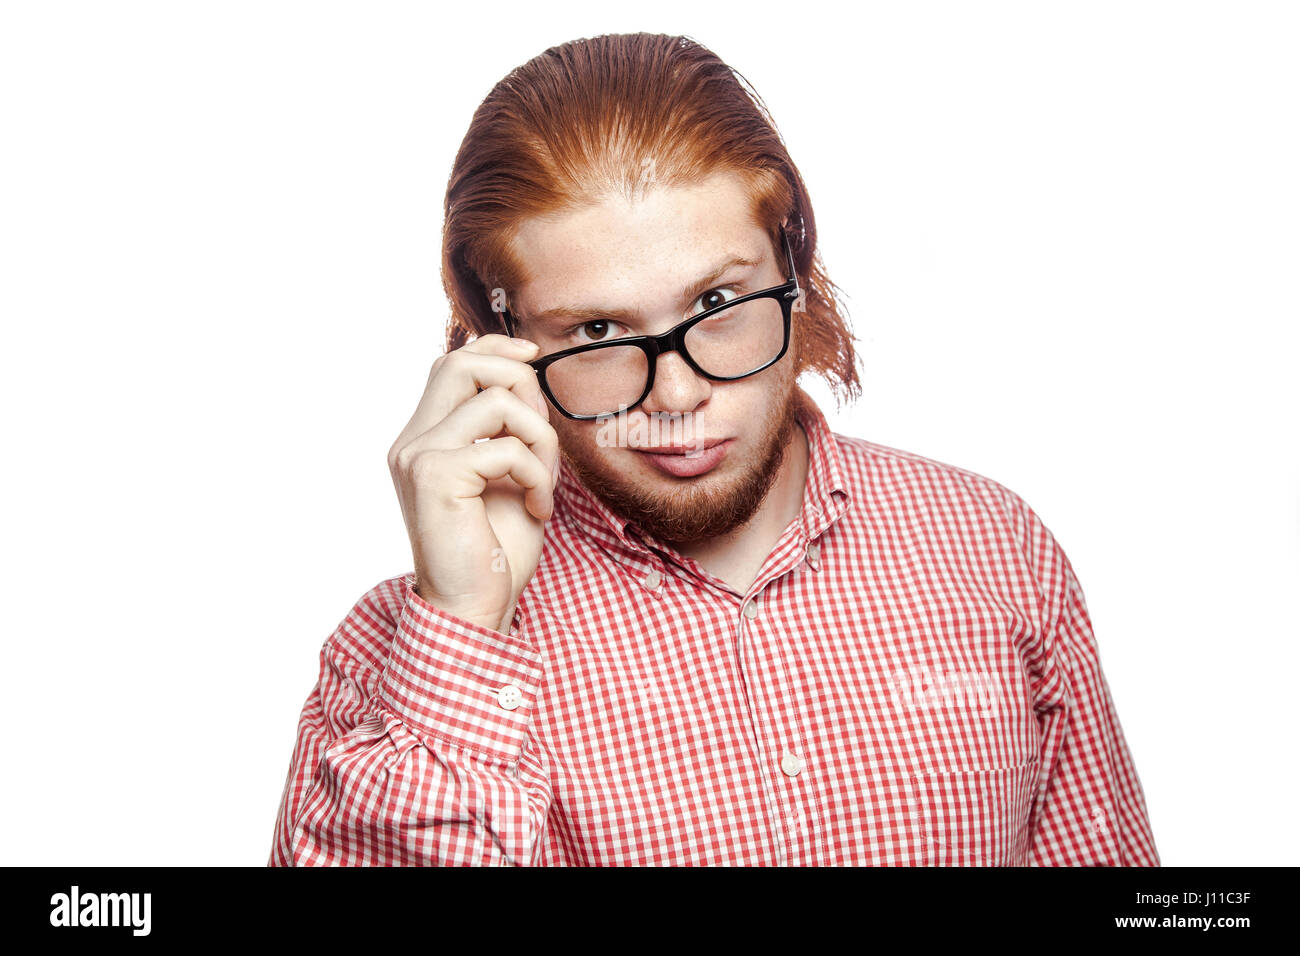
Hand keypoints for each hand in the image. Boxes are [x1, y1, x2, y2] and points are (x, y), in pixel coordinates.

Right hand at [387, 334, 558, 633]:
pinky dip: (536, 473)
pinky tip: (539, 508)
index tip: (534, 355)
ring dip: (540, 438)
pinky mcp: (435, 476)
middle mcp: (412, 442)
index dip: (495, 348)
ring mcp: (418, 456)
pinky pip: (505, 446)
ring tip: (545, 483)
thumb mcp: (509, 478)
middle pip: (462, 363)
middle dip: (520, 381)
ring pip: (496, 400)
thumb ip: (508, 430)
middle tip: (544, 434)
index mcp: (424, 440)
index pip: (452, 364)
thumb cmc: (495, 552)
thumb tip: (530, 380)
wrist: (474, 609)